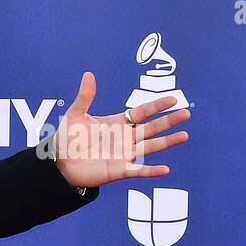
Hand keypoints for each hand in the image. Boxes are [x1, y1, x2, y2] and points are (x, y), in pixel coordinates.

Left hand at [54, 71, 189, 188]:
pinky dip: (151, 171)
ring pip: (150, 147)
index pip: (142, 112)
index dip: (157, 106)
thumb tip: (88, 74)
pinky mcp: (119, 171)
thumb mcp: (75, 115)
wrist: (58, 163)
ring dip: (167, 142)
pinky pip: (138, 172)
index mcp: (117, 123)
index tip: (173, 100)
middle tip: (186, 113)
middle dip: (168, 121)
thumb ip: (85, 97)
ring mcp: (124, 155)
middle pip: (151, 128)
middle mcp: (124, 138)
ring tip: (184, 135)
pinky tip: (165, 169)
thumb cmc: (67, 139)